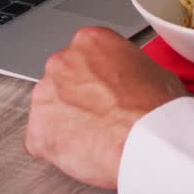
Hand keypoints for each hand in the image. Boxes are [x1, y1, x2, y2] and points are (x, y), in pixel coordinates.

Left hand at [25, 27, 185, 189]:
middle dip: (79, 98)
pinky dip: (57, 149)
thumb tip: (131, 81)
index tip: (108, 91)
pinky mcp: (37, 129)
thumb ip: (128, 69)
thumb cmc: (156, 108)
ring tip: (96, 137)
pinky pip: (41, 140)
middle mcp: (62, 61)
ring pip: (50, 109)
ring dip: (67, 122)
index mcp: (91, 41)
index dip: (99, 78)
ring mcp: (45, 95)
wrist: (148, 140)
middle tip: (103, 116)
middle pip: (63, 80)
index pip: (86, 56)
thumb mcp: (154, 70)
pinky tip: (83, 152)